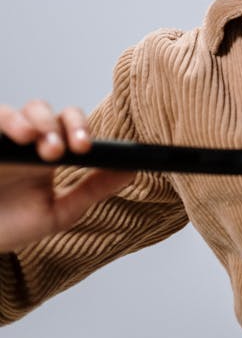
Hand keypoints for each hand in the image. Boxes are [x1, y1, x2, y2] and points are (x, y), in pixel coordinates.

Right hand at [0, 101, 133, 250]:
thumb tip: (133, 170)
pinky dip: (7, 122)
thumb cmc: (12, 225)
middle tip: (61, 150)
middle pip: (49, 111)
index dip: (80, 128)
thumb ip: (93, 190)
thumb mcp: (59, 212)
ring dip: (36, 122)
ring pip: (23, 111)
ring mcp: (5, 140)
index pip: (70, 125)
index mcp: (49, 152)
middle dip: (59, 125)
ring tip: (34, 141)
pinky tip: (16, 137)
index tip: (85, 149)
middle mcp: (27, 141)